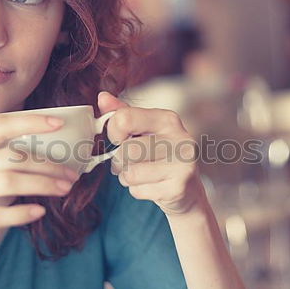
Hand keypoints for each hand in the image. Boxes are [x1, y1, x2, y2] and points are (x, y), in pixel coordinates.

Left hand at [98, 91, 206, 215]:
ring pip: (131, 173)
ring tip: (141, 175)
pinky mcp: (178, 187)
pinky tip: (152, 186)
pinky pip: (139, 190)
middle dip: (119, 161)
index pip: (125, 119)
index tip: (119, 139)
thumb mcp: (143, 131)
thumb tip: (102, 97)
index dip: (114, 132)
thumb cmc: (160, 156)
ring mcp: (182, 164)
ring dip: (127, 177)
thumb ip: (123, 114)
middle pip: (126, 150)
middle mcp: (179, 139)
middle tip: (128, 163)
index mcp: (168, 119)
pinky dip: (138, 191)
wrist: (187, 189)